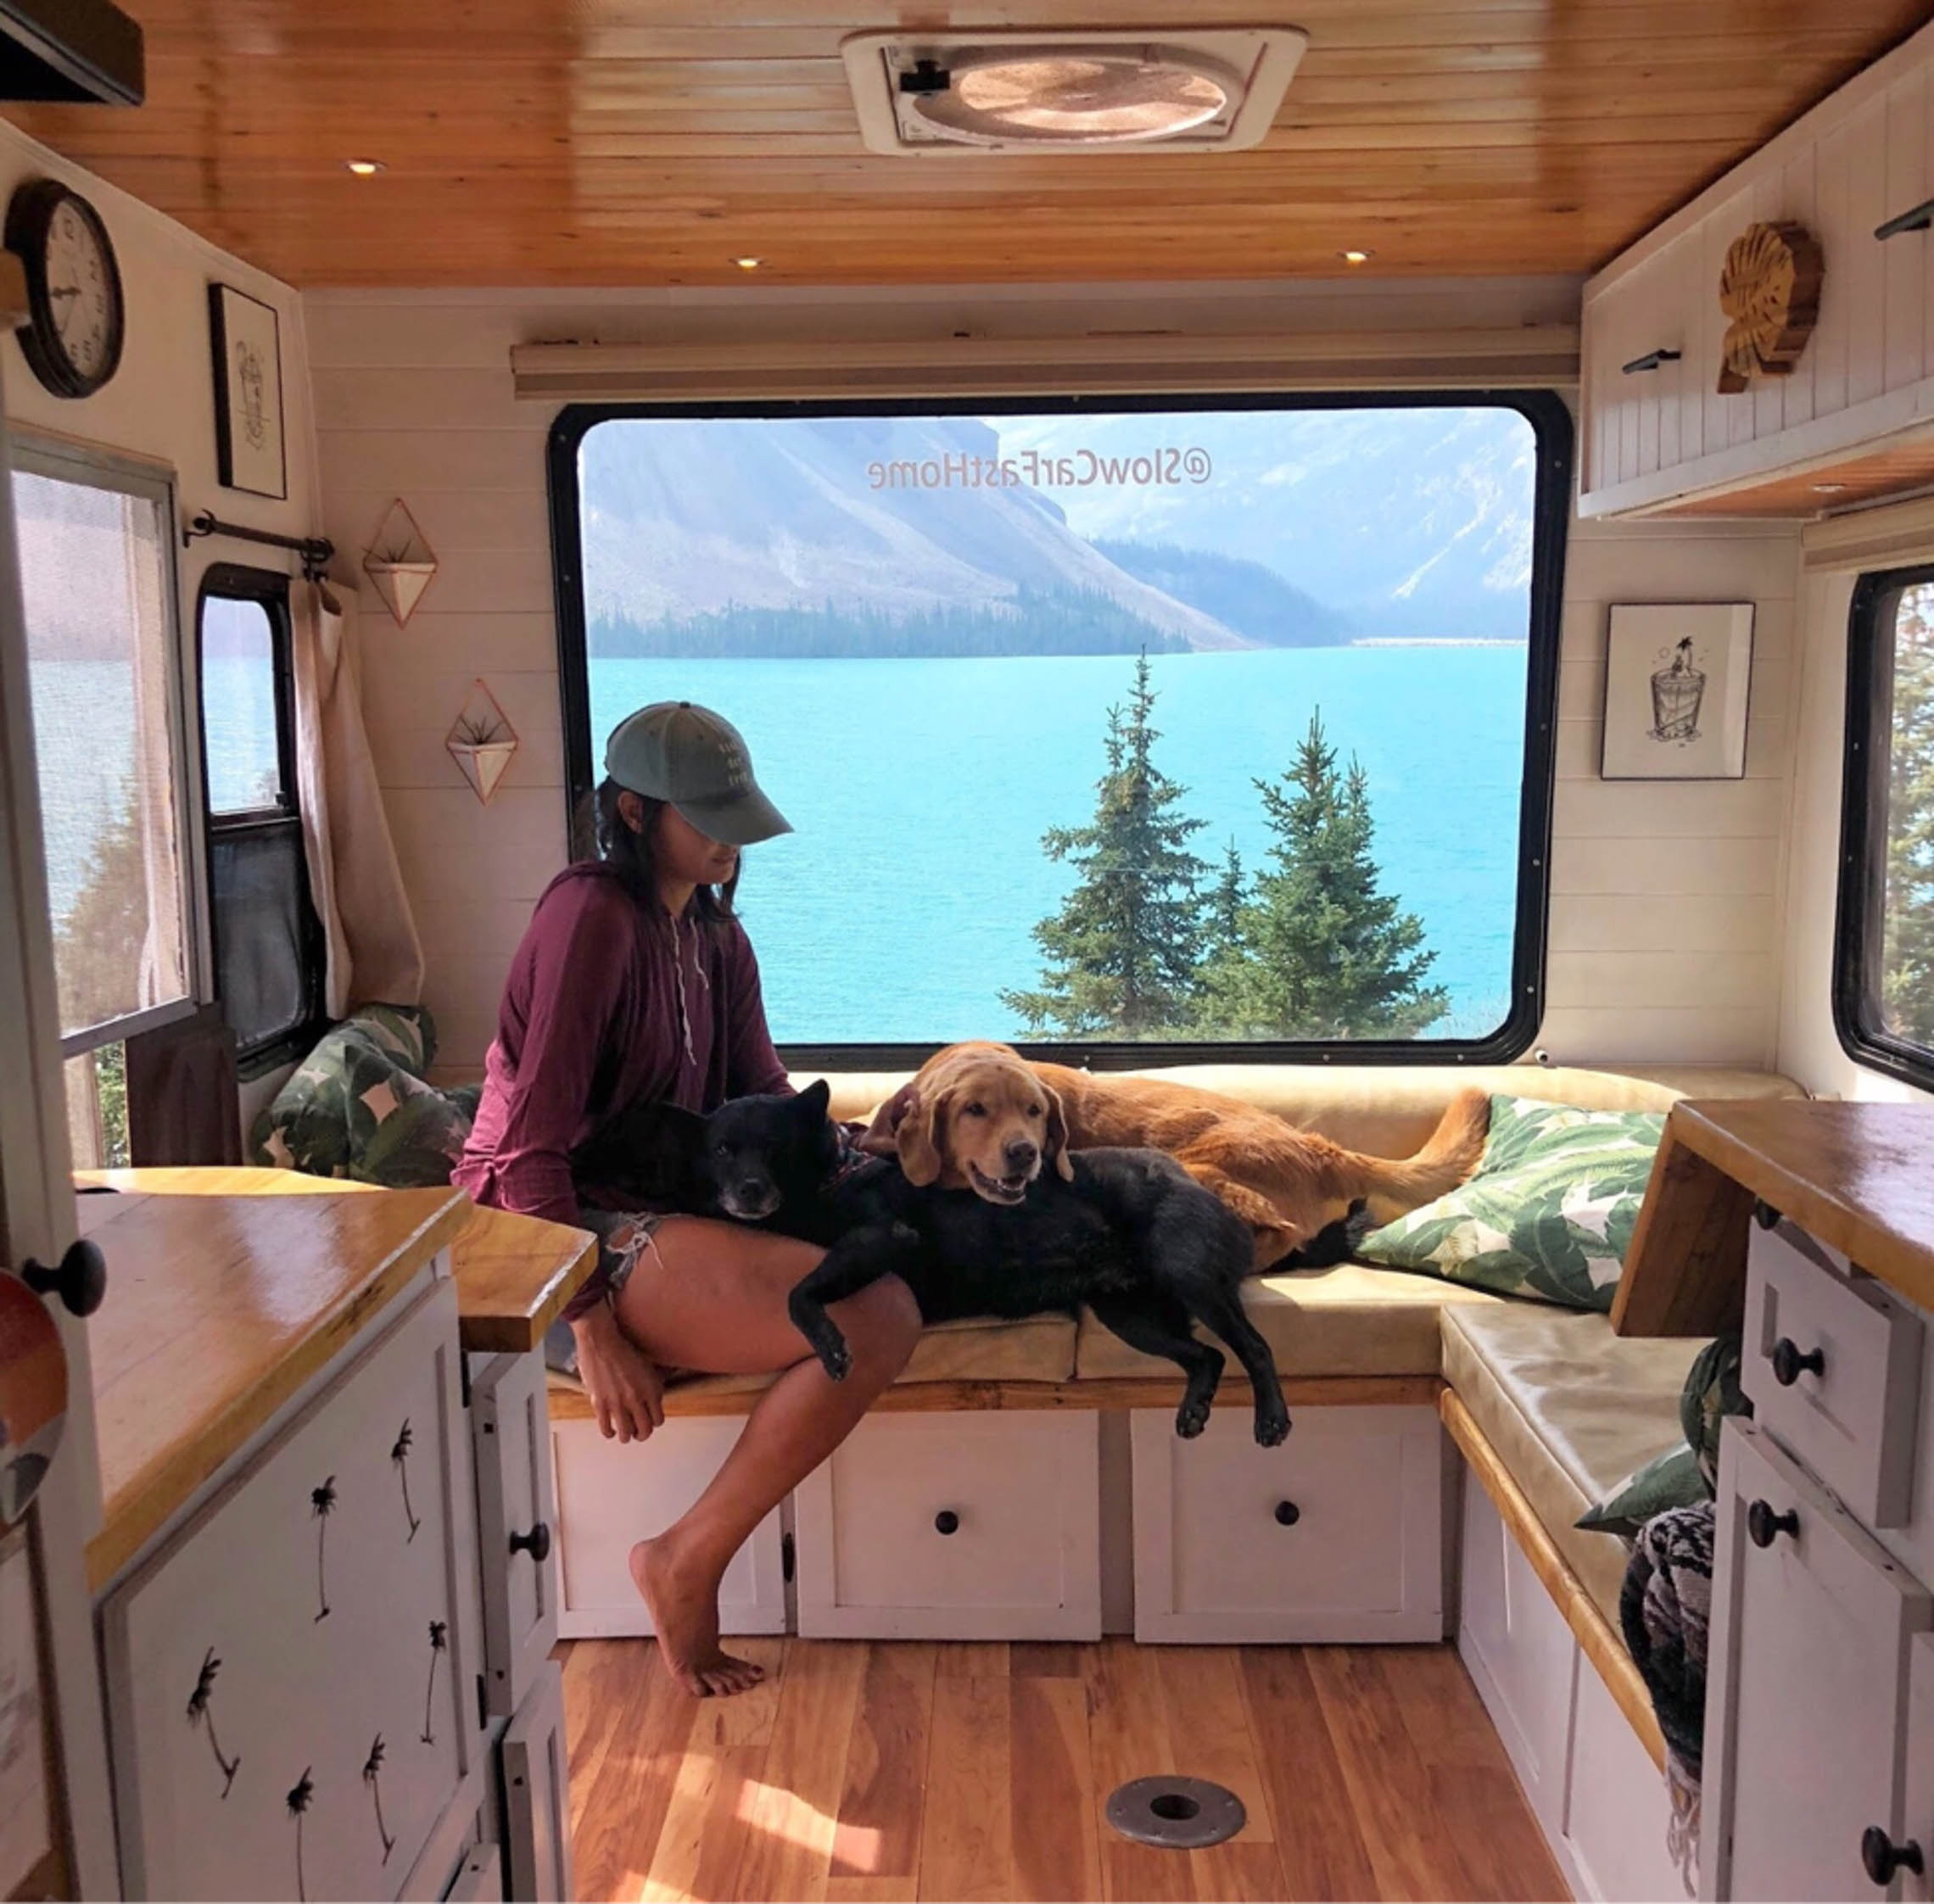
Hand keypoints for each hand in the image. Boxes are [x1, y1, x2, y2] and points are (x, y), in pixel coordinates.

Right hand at [571, 1305, 665, 1443]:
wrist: (601, 1340)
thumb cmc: (624, 1348)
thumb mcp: (647, 1366)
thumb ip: (653, 1384)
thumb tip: (656, 1398)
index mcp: (651, 1389)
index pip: (658, 1419)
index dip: (654, 1422)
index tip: (649, 1421)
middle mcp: (637, 1398)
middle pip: (645, 1430)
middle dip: (642, 1434)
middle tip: (638, 1432)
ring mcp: (618, 1402)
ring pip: (626, 1433)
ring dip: (626, 1436)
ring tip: (625, 1433)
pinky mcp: (600, 1403)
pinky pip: (606, 1427)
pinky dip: (609, 1432)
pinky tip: (610, 1430)